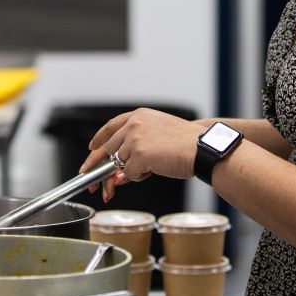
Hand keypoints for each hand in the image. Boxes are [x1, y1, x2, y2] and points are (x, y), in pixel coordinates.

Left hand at [76, 108, 201, 202]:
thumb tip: (118, 173)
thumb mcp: (159, 134)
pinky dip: (139, 177)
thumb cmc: (187, 143)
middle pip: (109, 148)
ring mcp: (134, 139)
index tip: (92, 148)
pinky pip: (129, 174)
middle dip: (106, 166)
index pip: (110, 126)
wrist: (203, 149)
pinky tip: (155, 169)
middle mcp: (133, 124)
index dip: (99, 139)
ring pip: (119, 163)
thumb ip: (137, 146)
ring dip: (132, 171)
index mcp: (139, 115)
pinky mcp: (138, 155)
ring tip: (154, 166)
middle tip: (105, 180)